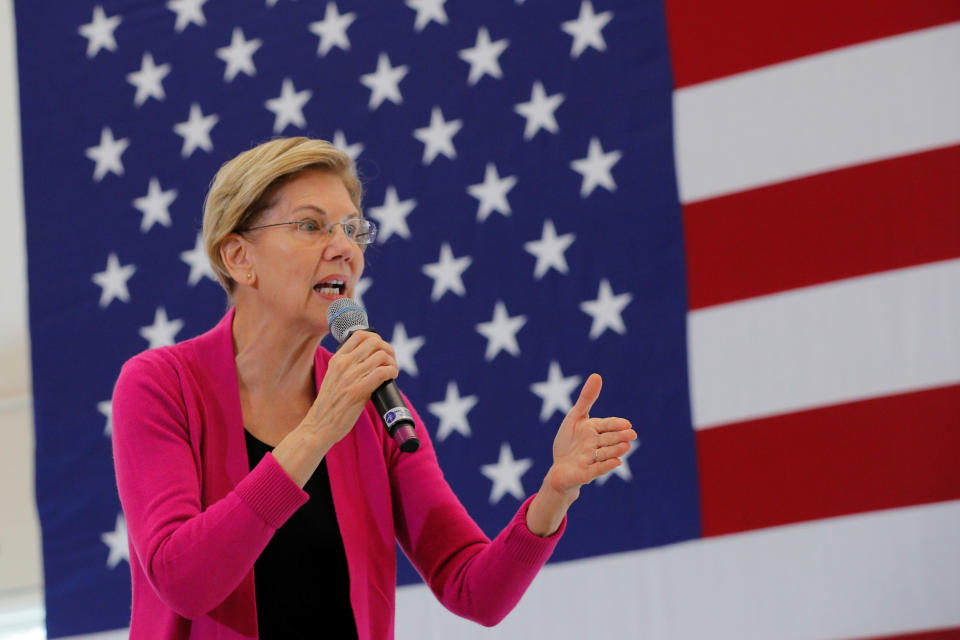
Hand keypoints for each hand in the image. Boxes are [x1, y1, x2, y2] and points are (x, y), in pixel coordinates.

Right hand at [301, 329, 398, 449]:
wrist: (319, 426)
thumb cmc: (329, 406)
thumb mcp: (334, 378)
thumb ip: (348, 367)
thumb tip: (372, 362)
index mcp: (337, 359)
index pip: (360, 335)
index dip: (376, 338)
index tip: (381, 349)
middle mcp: (343, 364)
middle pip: (374, 342)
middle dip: (388, 349)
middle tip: (391, 361)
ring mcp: (350, 377)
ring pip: (381, 356)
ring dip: (392, 362)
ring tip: (392, 371)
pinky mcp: (358, 391)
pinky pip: (382, 372)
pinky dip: (392, 372)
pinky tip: (392, 378)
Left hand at [545, 373, 635, 498]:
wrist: (560, 468)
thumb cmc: (569, 441)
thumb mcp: (575, 417)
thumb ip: (587, 398)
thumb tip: (597, 375)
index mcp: (595, 430)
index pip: (608, 425)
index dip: (616, 425)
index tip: (627, 423)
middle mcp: (596, 445)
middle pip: (609, 439)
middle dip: (619, 437)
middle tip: (631, 434)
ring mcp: (592, 460)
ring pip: (605, 453)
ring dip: (615, 450)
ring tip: (626, 447)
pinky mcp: (587, 474)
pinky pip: (597, 469)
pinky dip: (606, 466)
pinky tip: (616, 462)